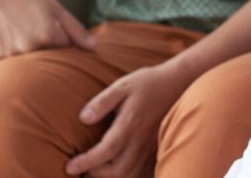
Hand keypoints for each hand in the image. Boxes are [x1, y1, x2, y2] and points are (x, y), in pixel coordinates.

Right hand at [0, 0, 94, 61]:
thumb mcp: (56, 9)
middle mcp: (27, 49)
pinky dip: (14, 54)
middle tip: (38, 32)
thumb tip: (94, 48)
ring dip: (30, 55)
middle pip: (47, 61)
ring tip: (23, 33)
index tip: (60, 35)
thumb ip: (76, 31)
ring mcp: (8, 55)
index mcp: (47, 37)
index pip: (67, 53)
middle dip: (49, 52)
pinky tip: (11, 37)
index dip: (65, 44)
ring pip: (28, 64)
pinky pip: (10, 63)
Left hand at [65, 62, 188, 176]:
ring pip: (130, 175)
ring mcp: (151, 148)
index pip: (106, 151)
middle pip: (118, 171)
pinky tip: (116, 168)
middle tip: (82, 168)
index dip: (86, 162)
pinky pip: (142, 173)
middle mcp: (141, 141)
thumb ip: (102, 102)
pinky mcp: (157, 150)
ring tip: (96, 170)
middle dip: (96, 174)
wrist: (181, 83)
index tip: (70, 167)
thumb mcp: (123, 85)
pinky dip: (127, 176)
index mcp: (130, 124)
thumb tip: (83, 118)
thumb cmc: (149, 83)